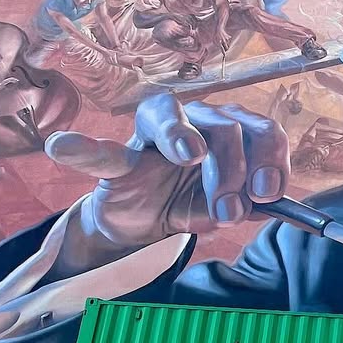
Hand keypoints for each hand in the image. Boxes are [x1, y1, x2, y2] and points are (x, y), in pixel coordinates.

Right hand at [44, 93, 289, 254]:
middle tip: (231, 211)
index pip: (260, 129)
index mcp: (230, 132)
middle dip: (233, 169)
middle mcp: (195, 122)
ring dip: (185, 141)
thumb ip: (254, 202)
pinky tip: (63, 147)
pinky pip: (102, 150)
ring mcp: (153, 135)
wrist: (147, 222)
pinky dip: (82, 148)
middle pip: (225, 126)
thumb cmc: (192, 201)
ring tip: (190, 159)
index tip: (269, 192)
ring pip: (174, 119)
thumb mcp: (230, 207)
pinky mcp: (116, 158)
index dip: (270, 156)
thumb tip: (279, 207)